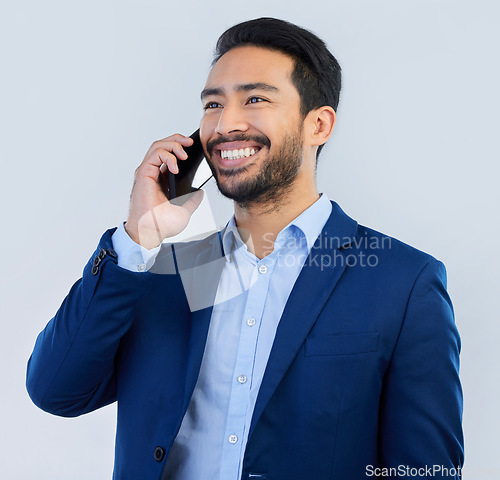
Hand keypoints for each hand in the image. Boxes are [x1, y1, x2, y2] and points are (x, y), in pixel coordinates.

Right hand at [124, 134, 203, 248]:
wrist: (151, 232)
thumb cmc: (162, 224)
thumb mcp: (184, 211)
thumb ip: (192, 201)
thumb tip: (200, 193)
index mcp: (161, 180)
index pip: (169, 155)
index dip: (179, 147)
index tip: (193, 147)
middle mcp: (153, 173)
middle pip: (162, 146)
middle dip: (177, 140)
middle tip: (190, 142)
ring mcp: (147, 172)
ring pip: (157, 146)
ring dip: (173, 144)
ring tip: (184, 153)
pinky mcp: (144, 173)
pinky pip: (155, 155)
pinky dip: (167, 155)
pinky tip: (176, 166)